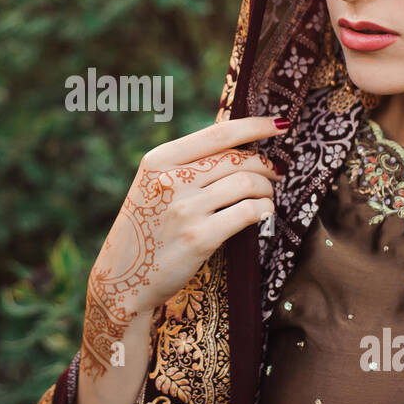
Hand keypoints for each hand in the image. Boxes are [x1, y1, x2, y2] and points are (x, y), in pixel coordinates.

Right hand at [80, 115, 288, 379]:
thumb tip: (239, 145)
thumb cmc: (145, 229)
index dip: (256, 126)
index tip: (282, 123)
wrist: (122, 279)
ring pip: (247, 184)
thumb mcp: (152, 186)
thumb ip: (186, 165)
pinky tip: (263, 214)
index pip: (218, 133)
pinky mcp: (199, 238)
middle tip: (275, 173)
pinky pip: (248, 213)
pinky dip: (263, 211)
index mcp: (159, 160)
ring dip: (266, 190)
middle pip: (238, 159)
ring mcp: (185, 210)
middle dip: (266, 165)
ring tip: (266, 197)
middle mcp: (171, 181)